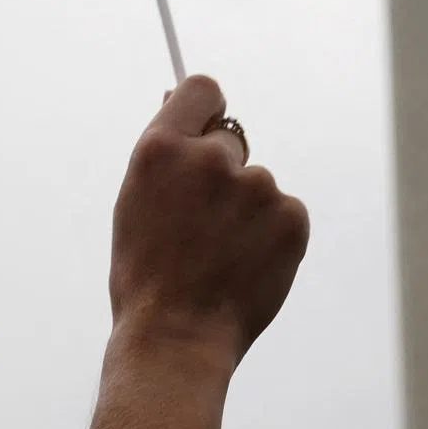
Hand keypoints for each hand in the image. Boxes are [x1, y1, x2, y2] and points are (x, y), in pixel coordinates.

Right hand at [109, 75, 309, 375]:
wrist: (177, 338)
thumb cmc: (147, 274)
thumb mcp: (136, 201)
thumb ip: (165, 150)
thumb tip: (177, 98)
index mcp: (162, 148)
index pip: (201, 89)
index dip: (205, 108)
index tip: (206, 126)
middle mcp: (210, 158)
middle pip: (230, 140)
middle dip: (221, 171)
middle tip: (203, 222)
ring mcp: (255, 186)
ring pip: (256, 183)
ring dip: (245, 210)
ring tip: (219, 255)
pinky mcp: (291, 214)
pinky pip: (284, 210)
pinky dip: (271, 234)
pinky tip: (245, 264)